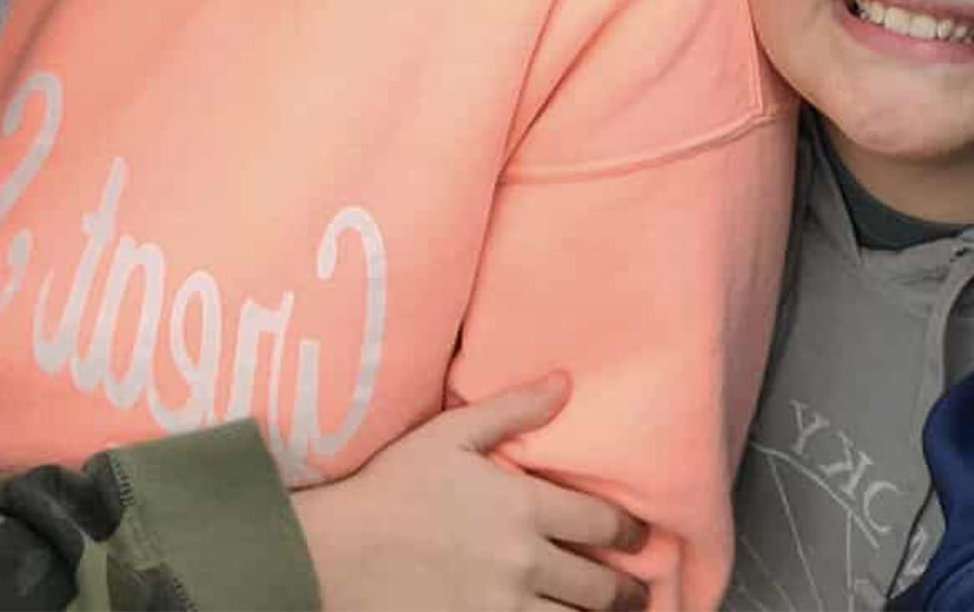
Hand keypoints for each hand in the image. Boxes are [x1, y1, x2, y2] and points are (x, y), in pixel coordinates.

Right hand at [295, 372, 654, 611]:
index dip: (631, 532)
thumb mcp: (447, 435)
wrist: (335, 551)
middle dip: (627, 589)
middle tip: (636, 590)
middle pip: (602, 584)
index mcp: (521, 504)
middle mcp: (522, 559)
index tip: (638, 537)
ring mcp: (503, 605)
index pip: (603, 523)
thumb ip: (511, 409)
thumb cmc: (390, 487)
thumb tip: (564, 382)